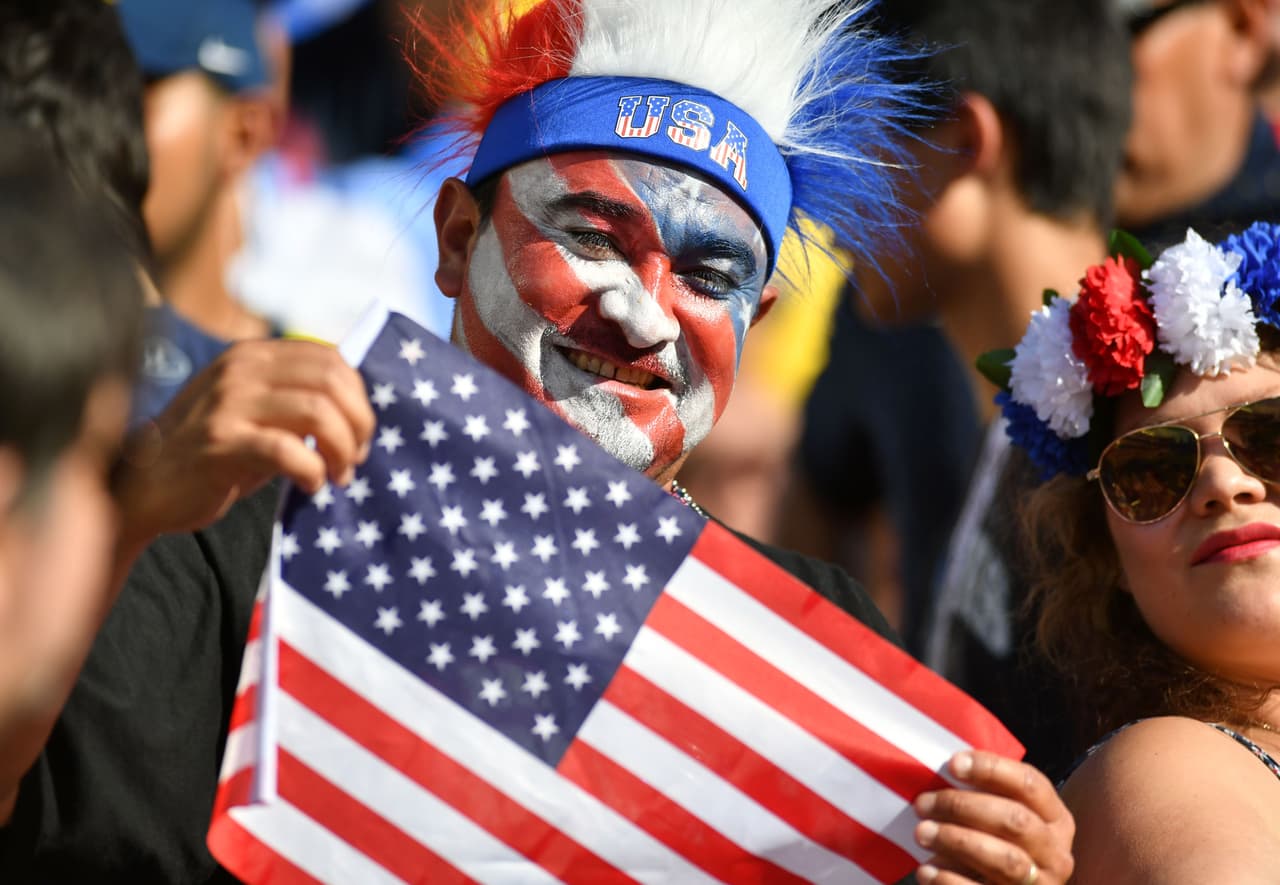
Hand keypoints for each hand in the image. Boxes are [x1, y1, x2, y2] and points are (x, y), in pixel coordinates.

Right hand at [114, 339, 374, 554]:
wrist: (142, 486)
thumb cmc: (209, 452)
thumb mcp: (254, 411)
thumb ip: (296, 400)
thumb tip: (358, 411)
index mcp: (252, 355)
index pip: (330, 359)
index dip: (358, 397)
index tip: (359, 433)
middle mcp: (240, 370)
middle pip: (331, 381)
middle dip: (358, 423)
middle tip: (356, 457)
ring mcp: (228, 403)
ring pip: (318, 411)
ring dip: (342, 449)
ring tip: (339, 474)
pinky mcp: (219, 443)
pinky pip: (288, 451)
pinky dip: (313, 470)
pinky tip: (311, 485)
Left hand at [913, 751, 1074, 884]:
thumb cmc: (999, 846)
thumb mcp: (1004, 818)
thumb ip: (984, 796)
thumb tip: (941, 773)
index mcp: (1055, 818)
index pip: (1030, 784)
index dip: (992, 769)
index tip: (953, 764)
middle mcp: (1055, 852)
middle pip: (1015, 820)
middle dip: (963, 807)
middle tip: (923, 804)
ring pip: (1004, 859)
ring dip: (957, 842)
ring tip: (922, 833)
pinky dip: (950, 880)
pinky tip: (926, 871)